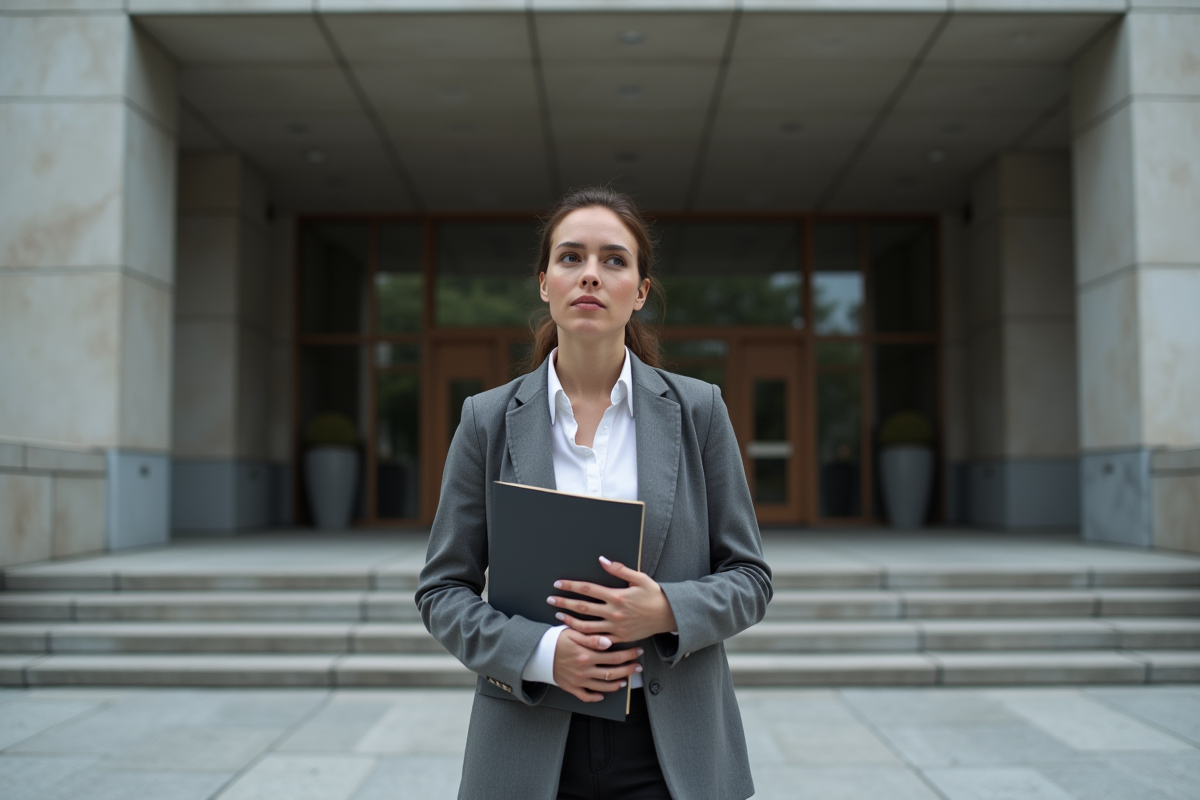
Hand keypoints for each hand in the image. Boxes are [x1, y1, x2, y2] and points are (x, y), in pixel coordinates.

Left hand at [548, 556, 678, 642]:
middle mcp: (614, 612)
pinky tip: (575, 633)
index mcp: (617, 596)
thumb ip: (619, 569)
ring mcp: (616, 627)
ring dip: (570, 621)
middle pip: (583, 607)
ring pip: (587, 626)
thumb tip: (602, 560)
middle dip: (564, 603)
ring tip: (558, 616)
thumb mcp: (639, 578)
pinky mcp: (619, 637)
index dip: (571, 586)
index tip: (558, 584)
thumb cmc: (654, 595)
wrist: (668, 615)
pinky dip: (584, 637)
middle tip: (550, 600)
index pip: (588, 589)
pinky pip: (598, 640)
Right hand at [553, 628, 644, 702]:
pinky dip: (596, 697)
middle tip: (638, 667)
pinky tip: (603, 694)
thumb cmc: (556, 640)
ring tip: (625, 680)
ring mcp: (578, 681)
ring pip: (603, 686)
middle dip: (628, 669)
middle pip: (612, 673)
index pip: (614, 657)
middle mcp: (584, 670)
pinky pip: (586, 696)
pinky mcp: (570, 688)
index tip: (638, 651)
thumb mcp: (573, 633)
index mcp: (586, 655)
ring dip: (616, 684)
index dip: (628, 655)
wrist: (537, 653)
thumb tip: (609, 642)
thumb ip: (591, 638)